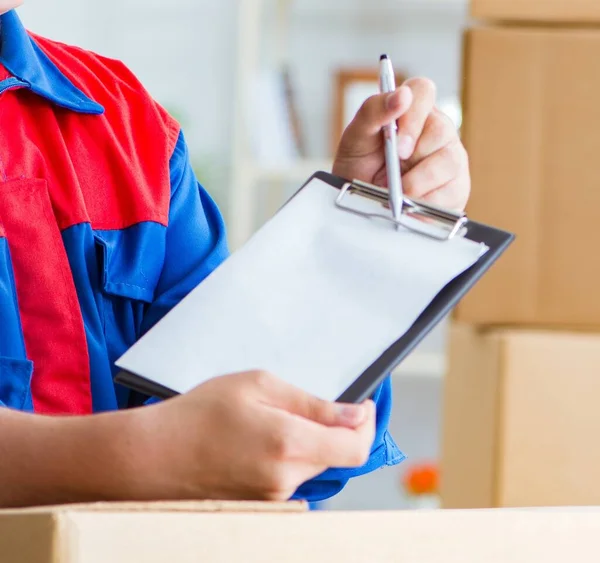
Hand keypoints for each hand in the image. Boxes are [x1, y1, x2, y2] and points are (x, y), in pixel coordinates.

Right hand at [134, 371, 375, 500]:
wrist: (153, 456)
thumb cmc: (198, 414)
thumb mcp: (257, 385)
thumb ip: (312, 403)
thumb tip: (353, 415)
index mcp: (289, 443)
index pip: (356, 447)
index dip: (366, 424)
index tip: (361, 406)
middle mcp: (287, 479)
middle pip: (337, 456)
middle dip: (335, 428)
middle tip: (306, 404)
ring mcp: (274, 497)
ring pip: (314, 466)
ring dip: (309, 442)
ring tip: (271, 421)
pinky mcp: (263, 506)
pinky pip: (292, 478)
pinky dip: (289, 457)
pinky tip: (258, 441)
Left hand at [333, 77, 469, 210]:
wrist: (361, 204)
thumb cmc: (360, 167)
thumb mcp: (356, 138)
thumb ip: (373, 111)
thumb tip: (402, 95)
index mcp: (413, 110)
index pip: (423, 91)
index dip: (412, 116)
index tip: (397, 144)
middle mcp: (437, 130)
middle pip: (441, 130)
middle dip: (413, 157)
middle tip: (391, 174)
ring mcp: (451, 158)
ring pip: (449, 162)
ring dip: (417, 183)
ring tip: (397, 192)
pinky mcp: (456, 188)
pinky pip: (450, 193)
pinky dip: (424, 202)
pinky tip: (410, 205)